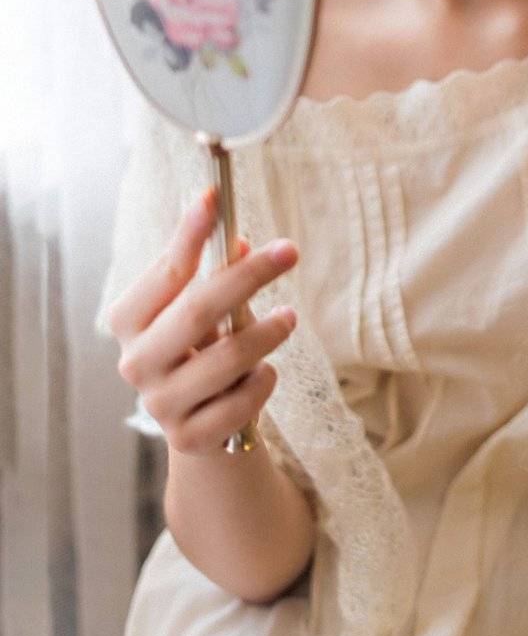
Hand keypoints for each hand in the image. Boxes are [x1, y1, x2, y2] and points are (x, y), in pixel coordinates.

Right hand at [107, 189, 299, 455]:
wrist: (204, 430)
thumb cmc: (202, 353)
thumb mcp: (205, 312)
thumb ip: (216, 276)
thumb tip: (240, 243)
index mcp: (129, 320)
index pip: (165, 271)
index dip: (189, 233)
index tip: (215, 197)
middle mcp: (135, 362)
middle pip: (197, 310)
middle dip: (247, 275)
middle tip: (289, 250)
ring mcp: (159, 404)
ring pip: (226, 357)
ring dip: (267, 332)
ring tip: (289, 317)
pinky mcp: (188, 438)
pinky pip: (240, 402)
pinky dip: (262, 381)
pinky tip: (266, 373)